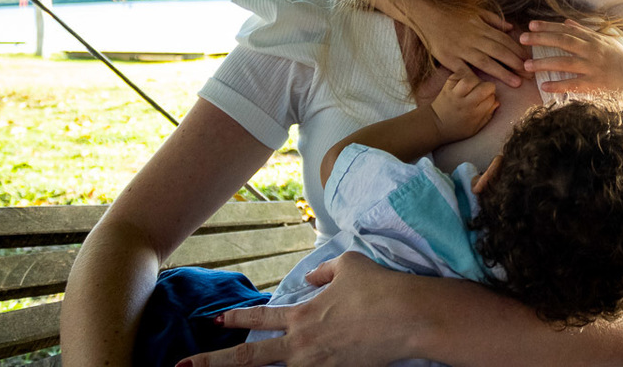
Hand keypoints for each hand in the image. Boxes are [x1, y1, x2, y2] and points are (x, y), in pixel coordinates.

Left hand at [179, 254, 414, 366]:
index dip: (235, 319)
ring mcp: (319, 366)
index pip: (259, 319)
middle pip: (250, 360)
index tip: (215, 321)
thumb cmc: (379, 287)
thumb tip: (311, 280)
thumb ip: (323, 273)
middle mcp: (303, 346)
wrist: (409, 317)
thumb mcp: (348, 265)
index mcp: (303, 316)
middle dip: (214, 364)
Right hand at [416, 7, 528, 87]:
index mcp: (482, 27)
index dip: (518, 51)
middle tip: (530, 74)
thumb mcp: (476, 12)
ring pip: (486, 62)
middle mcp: (474, 38)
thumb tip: (511, 28)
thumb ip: (494, 20)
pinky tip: (484, 88)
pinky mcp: (448, 58)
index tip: (530, 60)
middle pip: (499, 52)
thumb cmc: (453, 13)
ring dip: (502, 73)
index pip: (505, 40)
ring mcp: (461, 49)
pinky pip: (463, 71)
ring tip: (516, 82)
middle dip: (516, 63)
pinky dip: (473, 79)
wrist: (427, 14)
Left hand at [430, 72, 497, 141]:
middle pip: (484, 88)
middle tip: (485, 90)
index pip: (491, 99)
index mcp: (474, 114)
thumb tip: (497, 101)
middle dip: (489, 87)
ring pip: (470, 79)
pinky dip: (464, 75)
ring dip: (476, 80)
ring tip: (475, 85)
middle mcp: (465, 103)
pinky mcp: (447, 86)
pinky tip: (465, 81)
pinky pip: (458, 75)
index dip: (492, 97)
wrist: (435, 125)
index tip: (489, 99)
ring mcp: (455, 94)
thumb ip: (488, 115)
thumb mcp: (476, 128)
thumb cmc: (458, 128)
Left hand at [520, 19, 622, 95]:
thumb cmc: (621, 60)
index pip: (566, 30)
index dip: (548, 27)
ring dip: (544, 63)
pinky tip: (544, 86)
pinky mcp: (595, 84)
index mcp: (593, 40)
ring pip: (565, 63)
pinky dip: (558, 85)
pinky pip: (573, 84)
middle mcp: (592, 51)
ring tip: (527, 65)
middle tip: (522, 39)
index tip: (531, 25)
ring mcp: (593, 67)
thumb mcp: (605, 41)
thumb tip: (566, 22)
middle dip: (541, 39)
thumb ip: (584, 32)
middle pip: (562, 42)